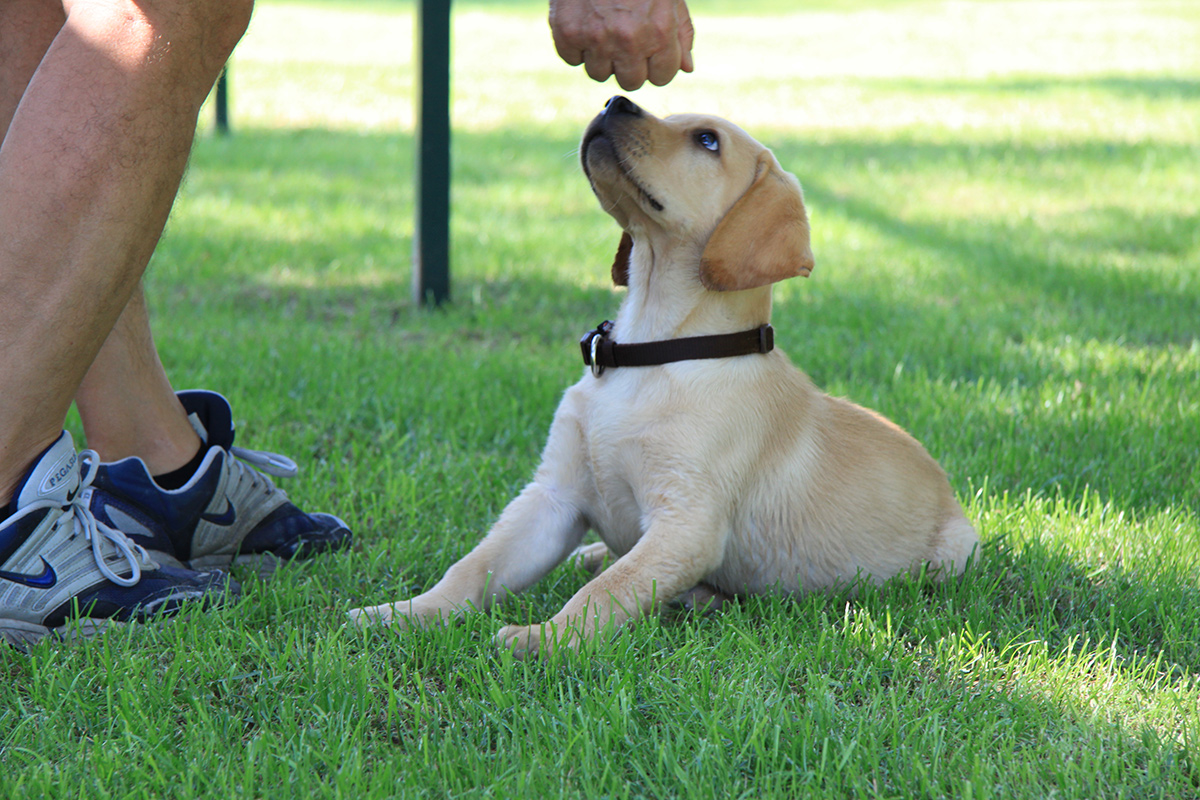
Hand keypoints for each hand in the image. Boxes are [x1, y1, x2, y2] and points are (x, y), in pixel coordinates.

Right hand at [549, 0, 694, 90]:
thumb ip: (681, 33)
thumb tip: (686, 67)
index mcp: (659, 33)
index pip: (661, 77)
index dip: (655, 63)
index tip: (648, 46)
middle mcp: (628, 41)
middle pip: (630, 81)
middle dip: (629, 63)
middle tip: (624, 36)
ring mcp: (595, 38)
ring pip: (598, 73)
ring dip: (601, 55)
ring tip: (603, 25)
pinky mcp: (566, 32)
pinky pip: (570, 58)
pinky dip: (575, 44)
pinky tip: (583, 21)